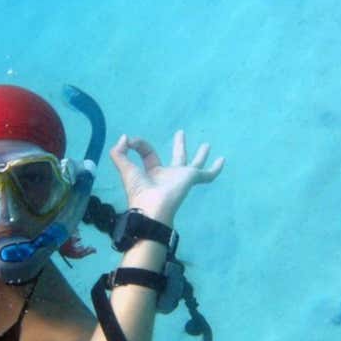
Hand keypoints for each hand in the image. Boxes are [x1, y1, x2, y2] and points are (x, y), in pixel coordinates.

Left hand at [109, 130, 223, 224]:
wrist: (153, 208)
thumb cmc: (138, 191)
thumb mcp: (124, 169)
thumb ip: (119, 153)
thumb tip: (125, 138)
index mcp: (152, 173)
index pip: (148, 153)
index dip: (139, 145)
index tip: (131, 141)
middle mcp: (168, 175)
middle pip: (175, 157)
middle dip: (179, 145)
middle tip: (180, 133)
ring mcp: (182, 177)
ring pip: (194, 163)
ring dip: (201, 154)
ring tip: (206, 145)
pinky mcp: (192, 178)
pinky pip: (207, 174)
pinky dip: (215, 169)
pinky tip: (222, 160)